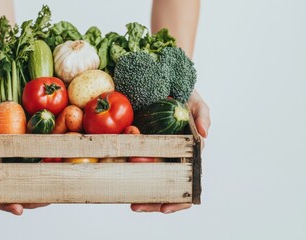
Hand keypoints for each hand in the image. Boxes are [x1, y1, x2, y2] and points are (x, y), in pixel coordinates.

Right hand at [0, 95, 48, 214]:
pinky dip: (47, 175)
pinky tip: (58, 178)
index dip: (4, 204)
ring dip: (39, 194)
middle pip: (14, 193)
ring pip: (28, 184)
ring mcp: (17, 160)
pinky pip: (38, 166)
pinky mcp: (30, 151)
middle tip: (42, 203)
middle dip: (28, 202)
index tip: (18, 209)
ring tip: (52, 197)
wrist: (3, 94)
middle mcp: (3, 166)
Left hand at [131, 90, 209, 213]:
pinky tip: (118, 177)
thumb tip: (204, 134)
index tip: (164, 207)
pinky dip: (125, 171)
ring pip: (146, 182)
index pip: (186, 185)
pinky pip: (130, 163)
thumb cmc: (181, 95)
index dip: (177, 201)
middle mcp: (170, 159)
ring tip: (128, 198)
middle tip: (136, 205)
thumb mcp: (194, 102)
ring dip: (137, 191)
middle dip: (150, 201)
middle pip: (163, 190)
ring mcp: (153, 154)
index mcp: (186, 156)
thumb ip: (202, 115)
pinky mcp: (136, 146)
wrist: (159, 83)